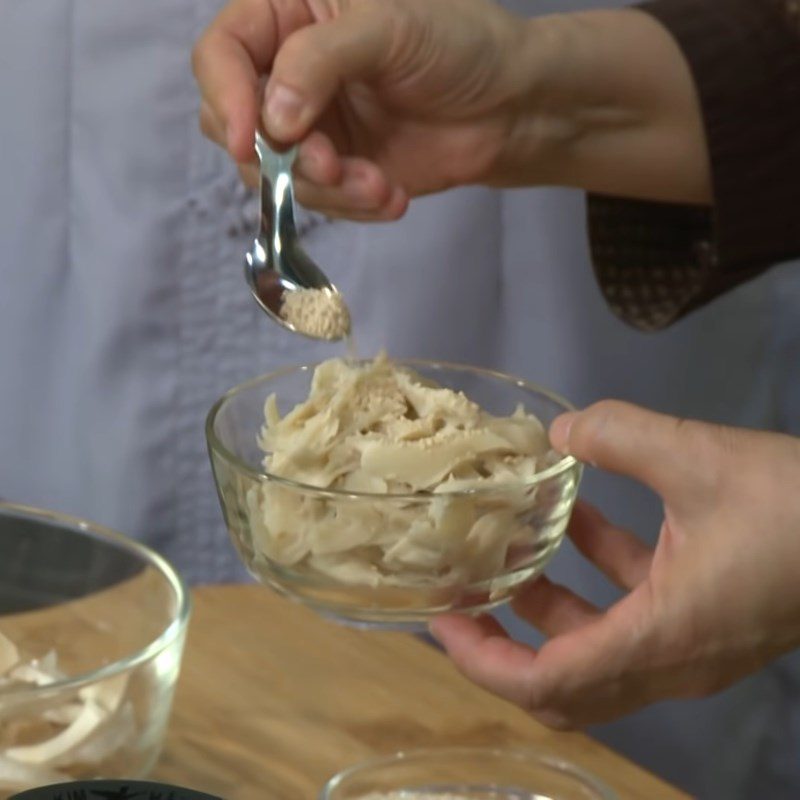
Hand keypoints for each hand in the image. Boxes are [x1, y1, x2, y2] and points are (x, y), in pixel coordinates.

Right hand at [192, 0, 710, 220]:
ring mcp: (312, 128)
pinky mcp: (338, 172)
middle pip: (236, 123)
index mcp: (288, 16)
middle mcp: (288, 73)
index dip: (227, 97)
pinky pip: (319, 202)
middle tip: (331, 166)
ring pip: (275, 174)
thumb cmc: (457, 44)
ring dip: (325, 190)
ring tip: (378, 186)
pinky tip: (391, 197)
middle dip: (280, 157)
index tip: (253, 140)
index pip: (223, 53)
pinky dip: (351, 206)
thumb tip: (272, 119)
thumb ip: (321, 61)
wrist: (509, 107)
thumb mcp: (388, 29)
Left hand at [430, 401, 799, 727]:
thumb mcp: (696, 457)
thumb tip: (557, 430)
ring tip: (503, 552)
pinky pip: (634, 610)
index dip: (484, 660)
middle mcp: (670, 661)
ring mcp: (690, 644)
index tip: (443, 619)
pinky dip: (596, 575)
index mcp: (660, 640)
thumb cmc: (796, 505)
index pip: (549, 685)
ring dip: (546, 606)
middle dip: (503, 646)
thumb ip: (617, 435)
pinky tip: (575, 520)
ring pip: (597, 646)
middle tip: (461, 599)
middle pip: (564, 685)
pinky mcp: (706, 617)